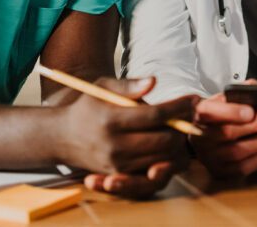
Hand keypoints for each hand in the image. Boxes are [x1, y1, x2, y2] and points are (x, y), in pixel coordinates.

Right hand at [56, 77, 198, 198]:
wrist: (61, 137)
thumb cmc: (88, 106)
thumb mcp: (103, 87)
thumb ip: (129, 85)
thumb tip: (154, 81)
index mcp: (111, 120)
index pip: (156, 115)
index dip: (180, 106)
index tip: (194, 99)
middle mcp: (114, 146)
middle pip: (165, 141)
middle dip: (183, 126)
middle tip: (188, 114)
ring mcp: (117, 164)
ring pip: (163, 158)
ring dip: (177, 143)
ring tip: (178, 126)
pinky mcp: (120, 175)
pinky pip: (152, 172)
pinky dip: (166, 160)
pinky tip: (168, 143)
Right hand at [191, 90, 256, 178]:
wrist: (207, 135)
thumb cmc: (221, 114)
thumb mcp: (226, 98)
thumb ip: (240, 91)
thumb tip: (255, 87)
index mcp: (201, 114)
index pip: (210, 112)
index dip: (231, 112)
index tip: (251, 111)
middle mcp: (200, 137)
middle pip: (228, 132)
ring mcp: (208, 157)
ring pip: (236, 152)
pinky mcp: (219, 171)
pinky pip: (242, 167)